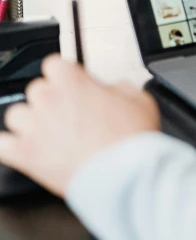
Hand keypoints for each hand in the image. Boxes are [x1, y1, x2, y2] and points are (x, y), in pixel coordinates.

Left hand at [0, 56, 160, 197]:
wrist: (125, 175)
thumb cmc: (131, 140)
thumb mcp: (138, 98)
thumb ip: (117, 87)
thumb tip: (110, 90)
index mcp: (71, 80)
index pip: (54, 64)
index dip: (65, 76)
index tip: (72, 85)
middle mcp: (48, 99)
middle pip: (36, 89)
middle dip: (51, 100)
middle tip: (68, 114)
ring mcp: (33, 127)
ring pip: (16, 115)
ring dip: (29, 122)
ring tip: (48, 134)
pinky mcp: (25, 155)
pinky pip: (1, 146)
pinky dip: (9, 147)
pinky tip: (20, 149)